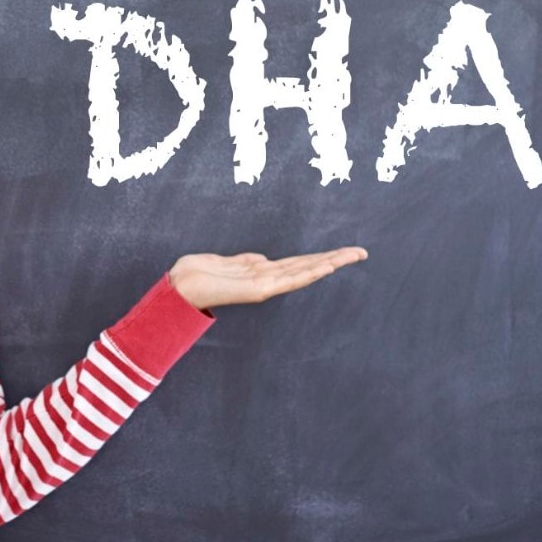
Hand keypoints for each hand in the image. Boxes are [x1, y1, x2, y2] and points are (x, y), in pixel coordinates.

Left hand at [169, 247, 367, 311]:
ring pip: (303, 272)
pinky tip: (324, 266)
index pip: (298, 264)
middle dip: (334, 259)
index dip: (320, 258)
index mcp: (261, 273)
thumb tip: (262, 259)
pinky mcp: (258, 289)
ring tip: (351, 256)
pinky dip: (308, 272)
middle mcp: (267, 280)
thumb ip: (247, 262)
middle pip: (307, 267)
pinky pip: (288, 278)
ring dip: (328, 263)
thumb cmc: (198, 275)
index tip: (342, 252)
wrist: (180, 286)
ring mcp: (264, 285)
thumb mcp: (227, 263)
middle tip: (361, 252)